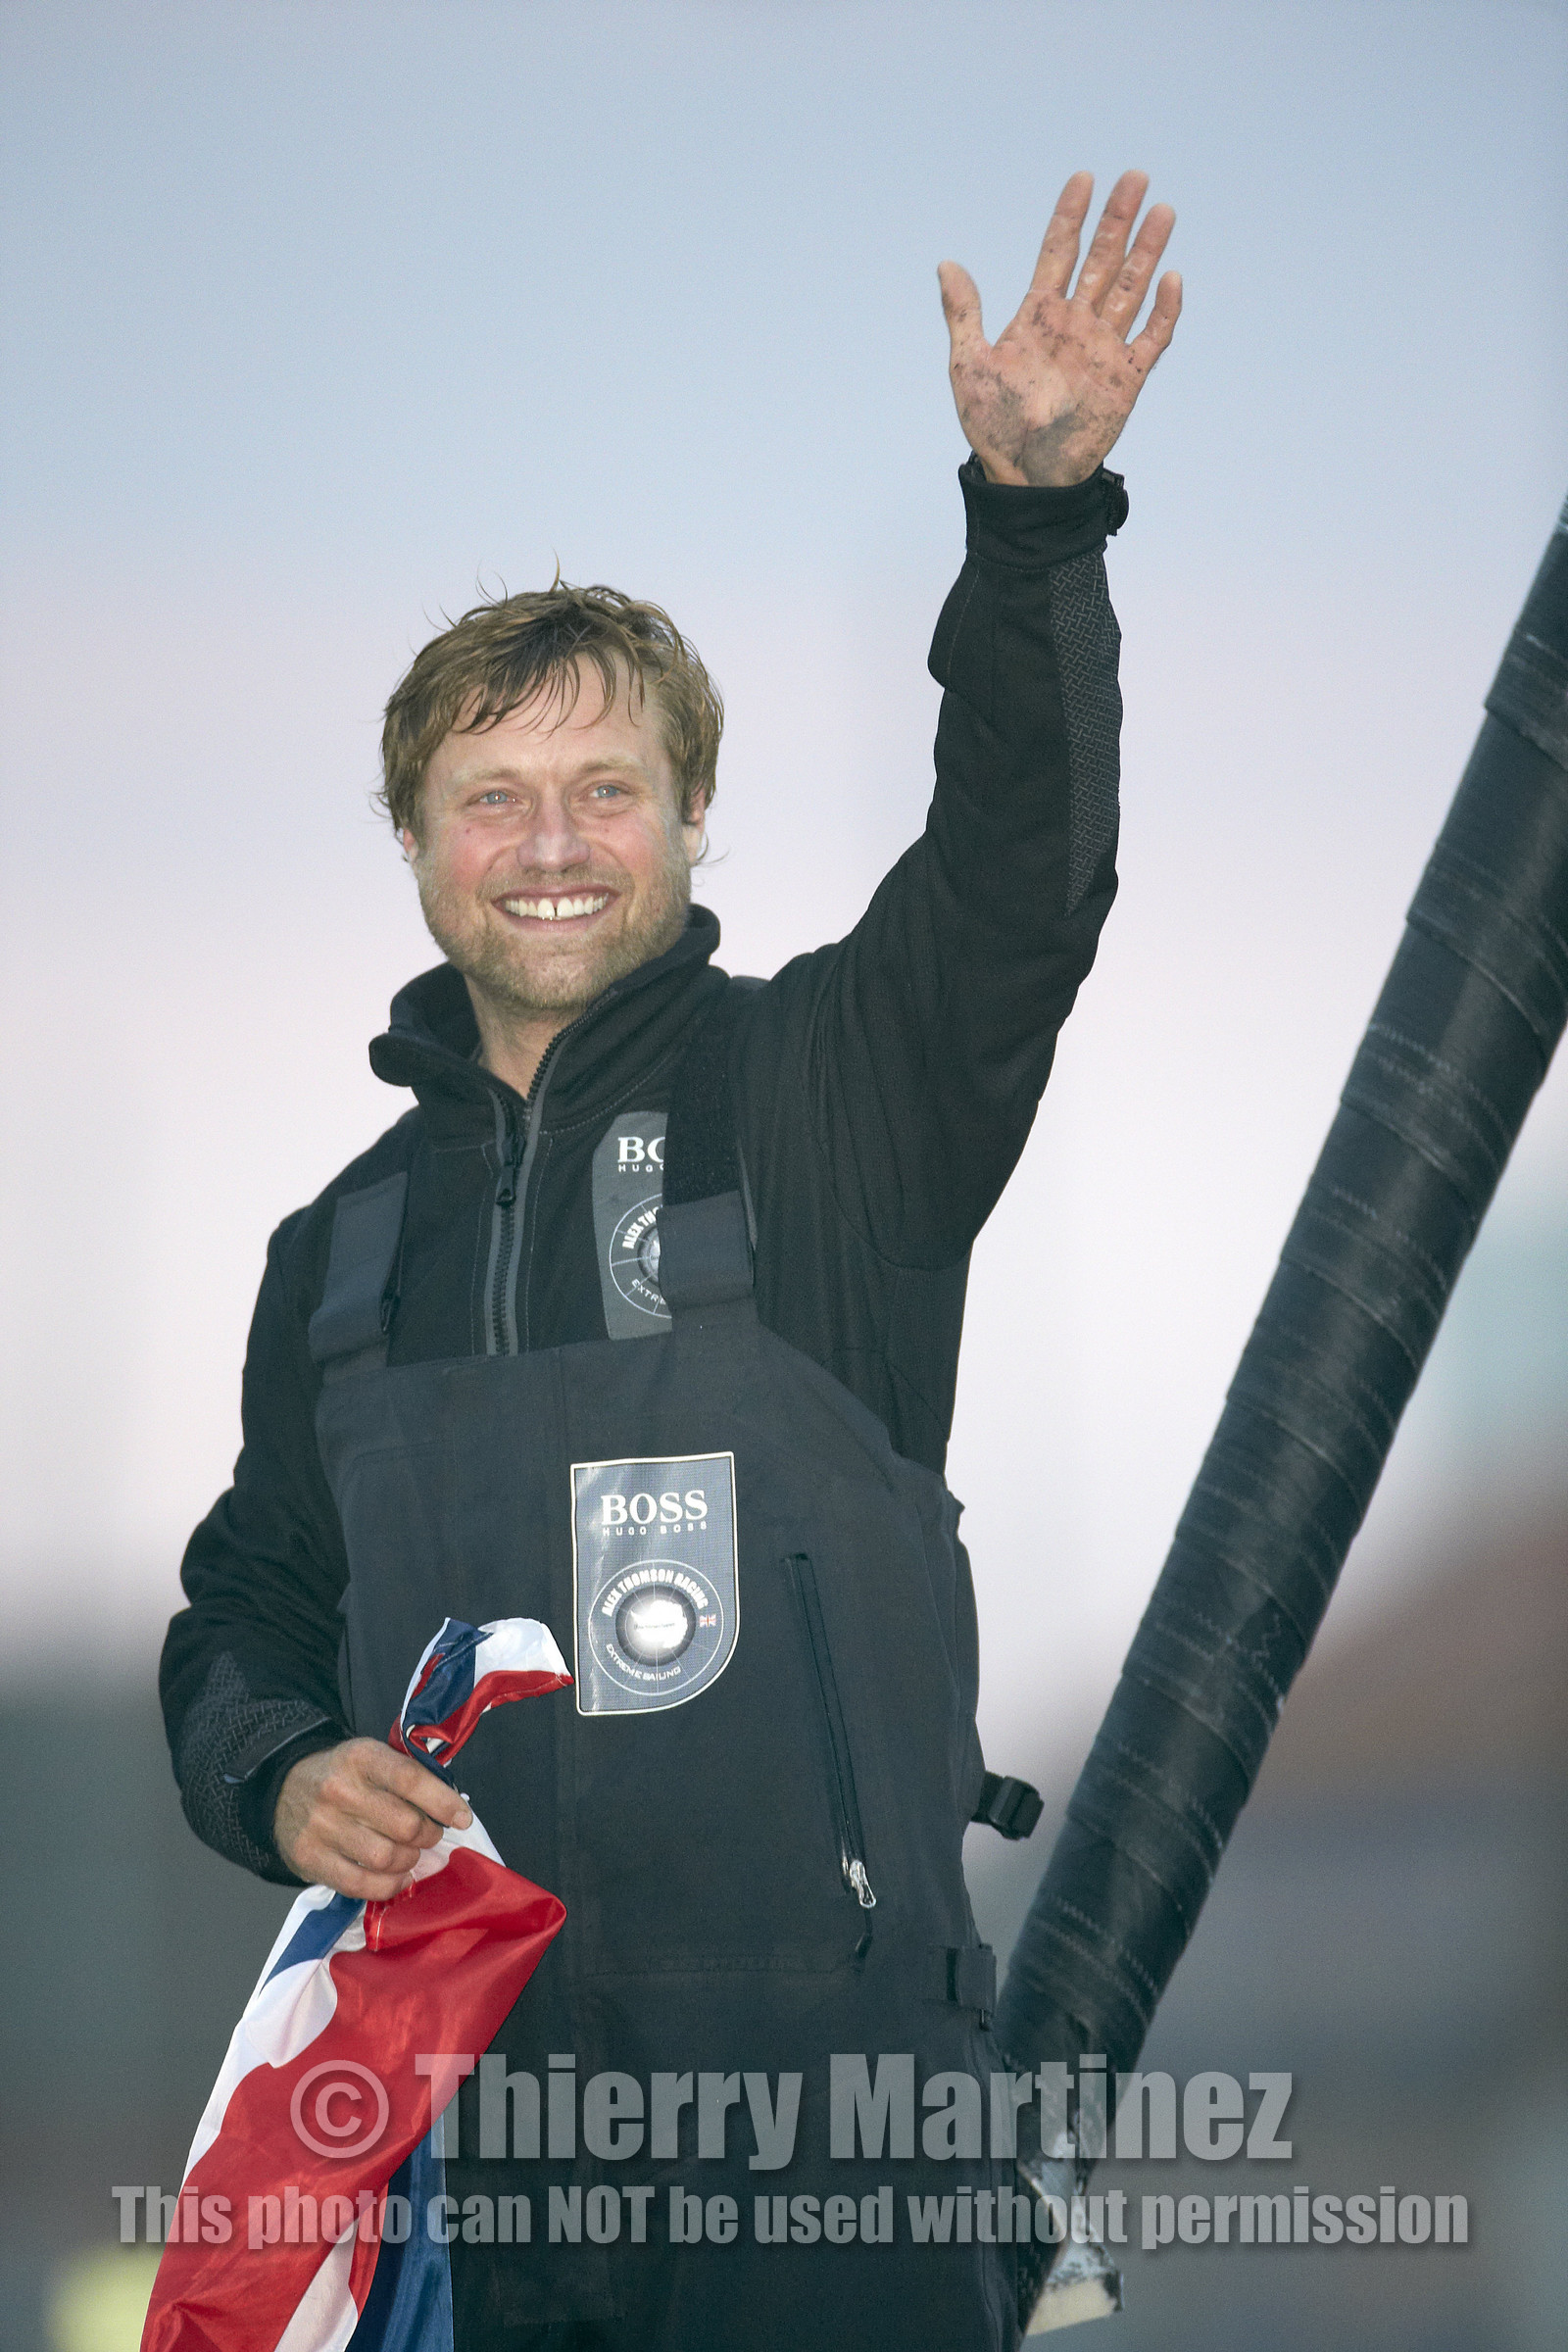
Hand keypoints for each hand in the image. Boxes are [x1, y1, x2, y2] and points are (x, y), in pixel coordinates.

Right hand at [274, 1737, 472, 1900]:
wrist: (282, 1787)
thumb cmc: (342, 1774)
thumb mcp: (371, 1757)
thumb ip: (407, 1776)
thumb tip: (452, 1808)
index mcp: (360, 1757)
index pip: (411, 1779)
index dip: (443, 1802)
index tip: (462, 1818)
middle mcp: (339, 1790)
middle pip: (404, 1825)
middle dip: (428, 1835)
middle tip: (430, 1836)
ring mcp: (321, 1826)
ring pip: (385, 1857)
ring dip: (409, 1861)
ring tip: (411, 1855)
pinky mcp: (309, 1857)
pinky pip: (359, 1884)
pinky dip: (387, 1886)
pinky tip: (398, 1878)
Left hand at [939, 170, 1180, 488]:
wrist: (1024, 477)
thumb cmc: (993, 426)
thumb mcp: (968, 366)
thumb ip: (964, 314)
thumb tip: (947, 264)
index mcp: (1039, 315)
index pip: (1059, 252)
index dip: (1071, 215)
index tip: (1083, 179)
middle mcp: (1075, 324)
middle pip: (1103, 259)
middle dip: (1118, 219)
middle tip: (1135, 177)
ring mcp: (1103, 348)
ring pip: (1131, 289)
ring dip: (1147, 252)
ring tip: (1162, 212)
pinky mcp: (1126, 379)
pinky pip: (1151, 340)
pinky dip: (1163, 312)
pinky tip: (1171, 280)